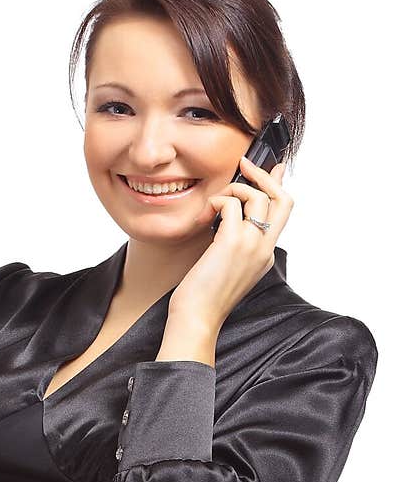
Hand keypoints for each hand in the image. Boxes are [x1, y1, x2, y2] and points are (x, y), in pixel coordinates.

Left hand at [167, 156, 292, 328]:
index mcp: (265, 255)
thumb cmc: (204, 297)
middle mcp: (264, 248)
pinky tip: (206, 213)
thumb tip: (226, 221)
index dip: (278, 186)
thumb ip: (234, 246)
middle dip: (266, 176)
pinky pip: (232, 204)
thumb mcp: (228, 268)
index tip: (273, 169)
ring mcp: (252, 245)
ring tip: (215, 202)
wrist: (198, 317)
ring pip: (259, 197)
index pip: (283, 212)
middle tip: (246, 165)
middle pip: (284, 200)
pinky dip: (218, 201)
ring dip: (234, 189)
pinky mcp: (232, 242)